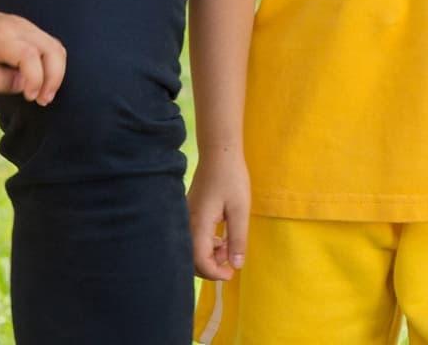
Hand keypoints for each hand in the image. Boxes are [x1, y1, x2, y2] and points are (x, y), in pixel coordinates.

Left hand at [0, 0, 65, 105]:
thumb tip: (24, 86)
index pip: (30, 56)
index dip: (36, 79)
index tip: (30, 97)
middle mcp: (18, 28)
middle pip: (53, 50)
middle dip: (54, 79)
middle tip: (43, 100)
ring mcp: (25, 26)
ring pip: (56, 47)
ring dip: (56, 73)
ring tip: (43, 94)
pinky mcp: (28, 29)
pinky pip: (50, 46)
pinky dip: (52, 65)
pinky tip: (40, 82)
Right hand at [189, 146, 251, 280]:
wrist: (219, 153)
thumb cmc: (231, 179)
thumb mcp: (240, 210)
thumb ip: (238, 240)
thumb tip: (236, 266)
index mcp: (198, 225)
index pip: (200, 261)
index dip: (215, 273)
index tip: (231, 274)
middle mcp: (187, 223)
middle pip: (191, 259)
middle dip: (211, 267)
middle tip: (231, 263)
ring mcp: (186, 218)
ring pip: (191, 249)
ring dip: (209, 256)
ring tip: (229, 247)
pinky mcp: (189, 213)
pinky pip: (193, 238)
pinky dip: (206, 245)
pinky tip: (221, 238)